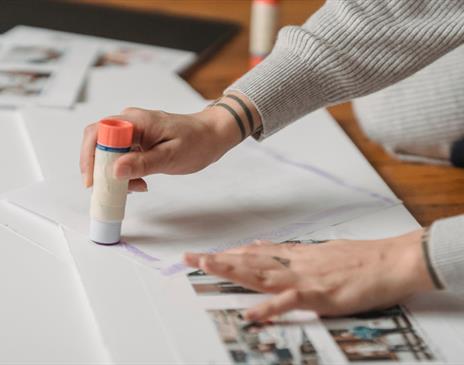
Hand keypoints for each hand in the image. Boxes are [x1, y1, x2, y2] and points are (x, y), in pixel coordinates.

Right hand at [80, 92, 259, 190]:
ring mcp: (134, 131)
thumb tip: (115, 171)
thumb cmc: (197, 142)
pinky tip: (140, 182)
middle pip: (98, 143)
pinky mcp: (138, 141)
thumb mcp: (171, 156)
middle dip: (100, 169)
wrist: (212, 136)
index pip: (98, 133)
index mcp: (136, 121)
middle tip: (112, 190)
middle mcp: (130, 122)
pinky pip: (122, 157)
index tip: (94, 181)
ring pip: (109, 153)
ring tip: (136, 187)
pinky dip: (126, 173)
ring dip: (115, 174)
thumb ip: (143, 163)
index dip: (90, 157)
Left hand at [184, 229, 435, 319]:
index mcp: (296, 255)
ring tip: (207, 267)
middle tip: (191, 257)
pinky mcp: (319, 295)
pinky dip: (269, 307)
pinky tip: (251, 312)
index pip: (255, 252)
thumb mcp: (320, 251)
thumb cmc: (359, 258)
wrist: (389, 261)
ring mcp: (304, 278)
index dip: (229, 254)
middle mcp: (294, 264)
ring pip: (261, 273)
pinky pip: (290, 302)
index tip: (207, 254)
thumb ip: (292, 252)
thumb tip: (268, 246)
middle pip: (249, 260)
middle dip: (219, 260)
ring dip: (232, 270)